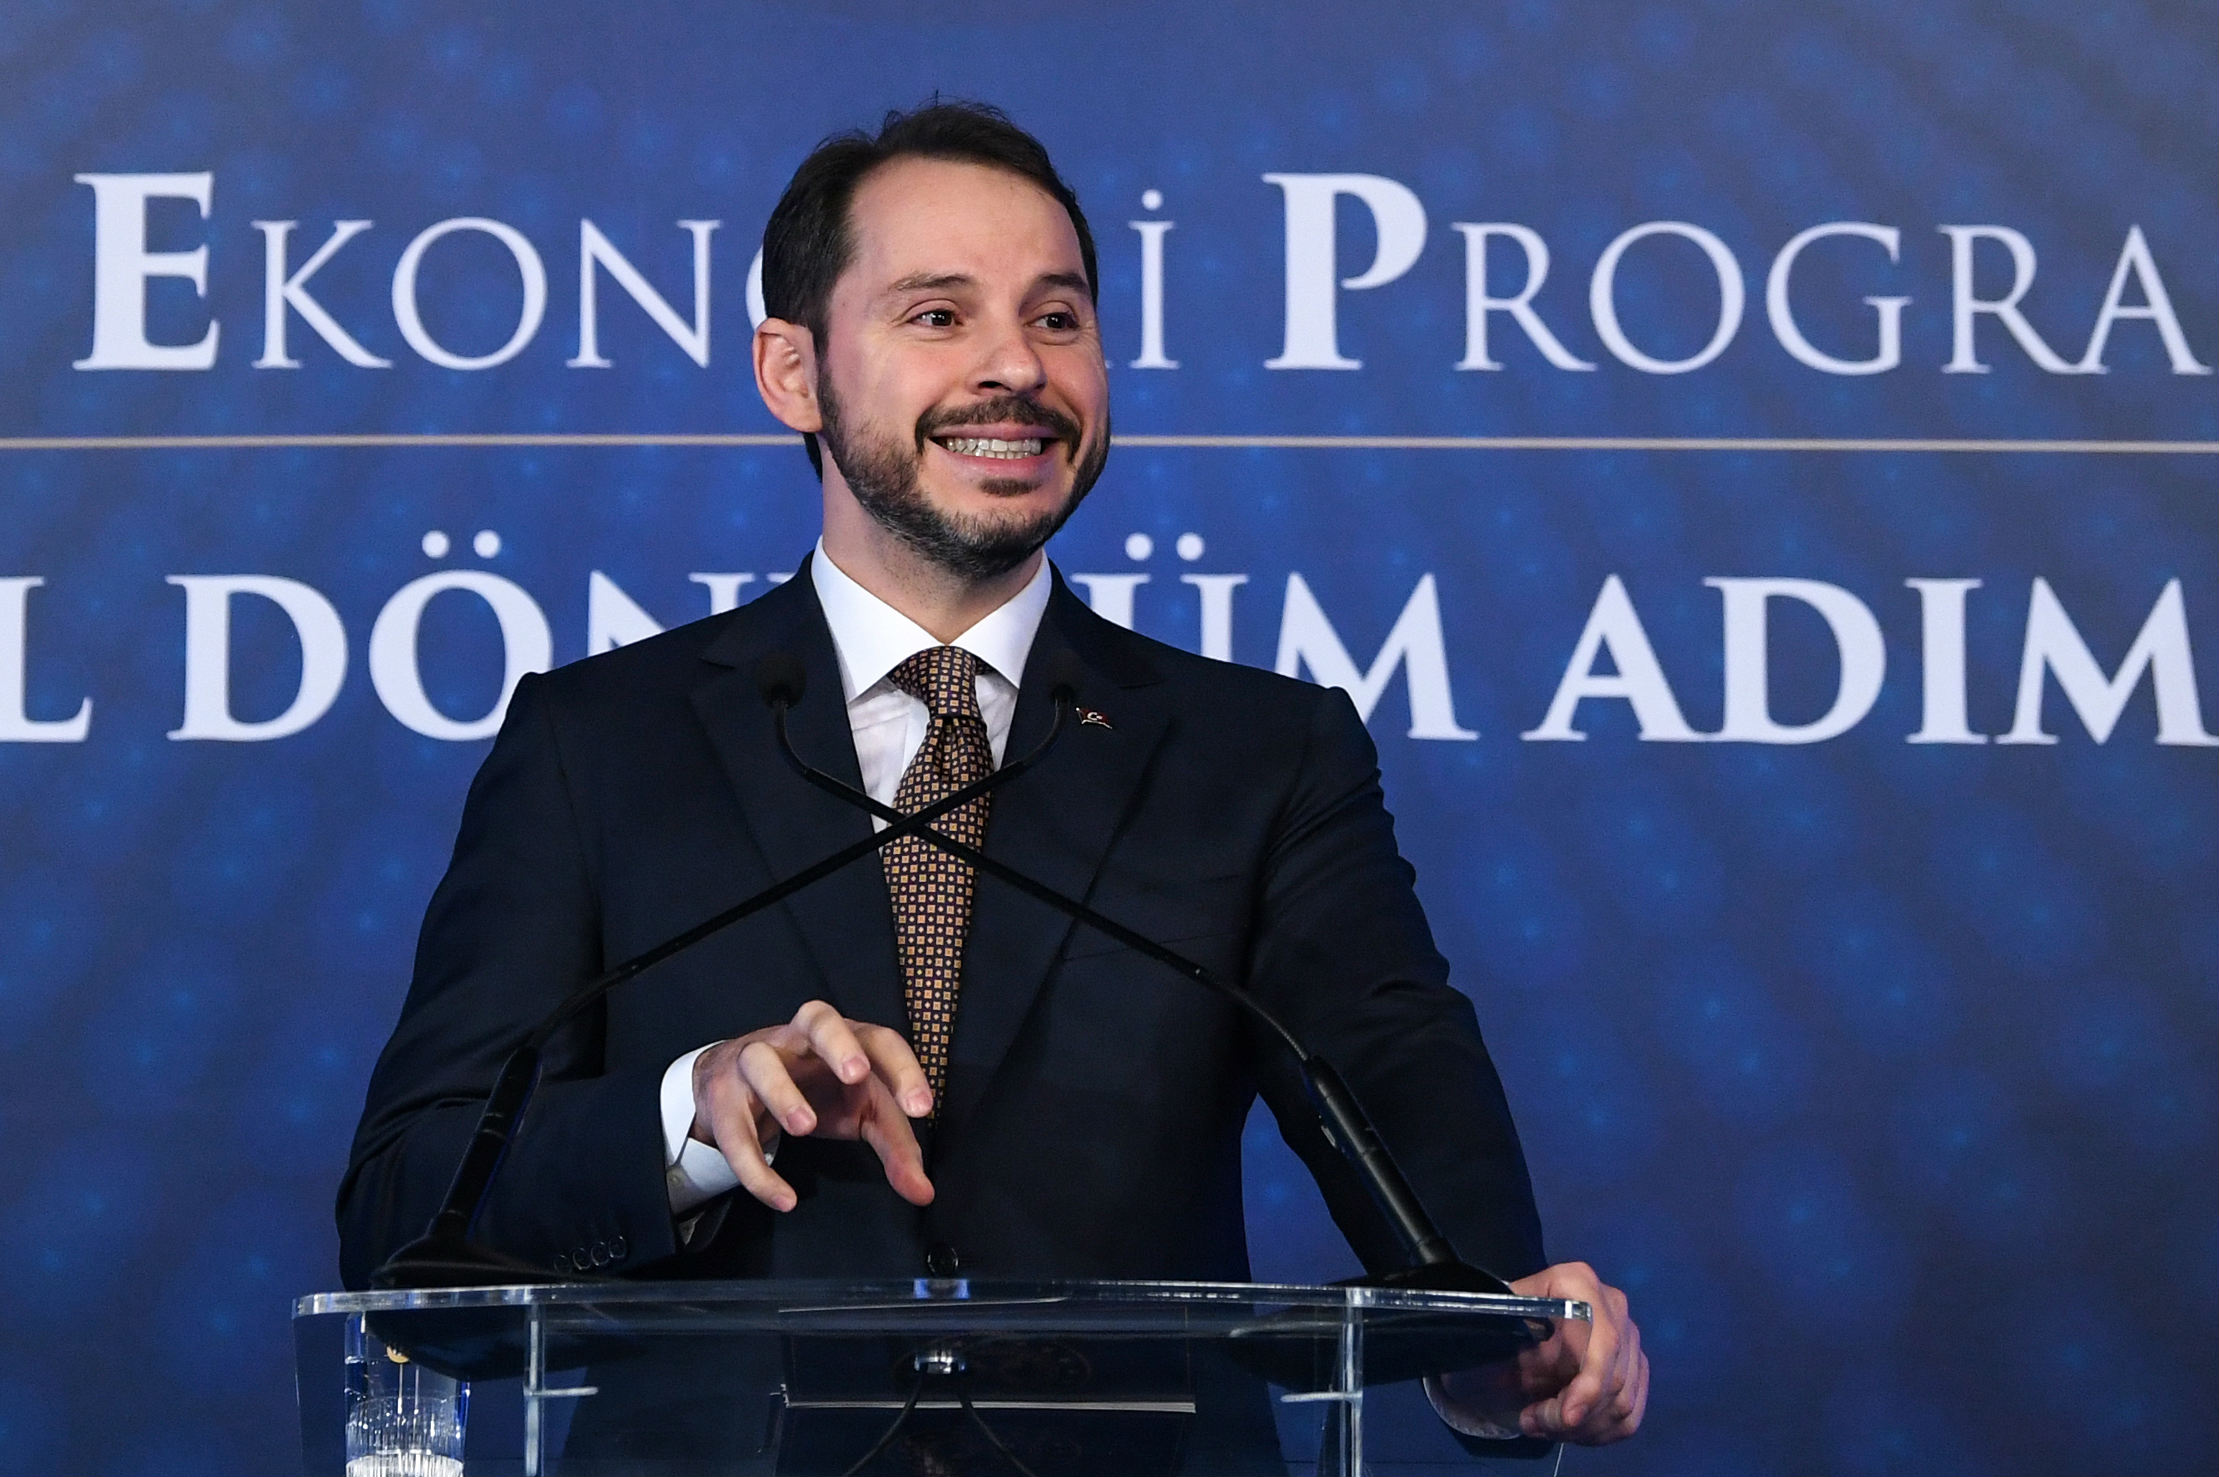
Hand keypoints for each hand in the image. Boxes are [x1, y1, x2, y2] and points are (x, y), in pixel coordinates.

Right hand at [690, 1000, 934, 1212]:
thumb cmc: (816, 1090)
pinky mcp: (723, 1095)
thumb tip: (923, 1193)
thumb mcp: (862, 1113)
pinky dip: (755, 1166)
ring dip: (782, 1092)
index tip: (920, 1108)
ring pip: (761, 1061)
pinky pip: (734, 1127)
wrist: (736, 1086)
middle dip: (838, 1043)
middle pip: (818, 1017)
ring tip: (804, 1128)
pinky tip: (782, 1197)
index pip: (879, 1038)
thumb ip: (896, 1148)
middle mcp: (800, 1038)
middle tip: (858, 1074)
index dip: (902, 1067)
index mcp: (846, 1037)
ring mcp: (756, 1060)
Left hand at [1502, 1260, 1647, 1443]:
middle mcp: (1614, 1306)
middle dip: (1573, 1417)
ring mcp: (1630, 1337)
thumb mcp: (1502, 1319)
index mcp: (1580, 1283)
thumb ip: (1515, 1342)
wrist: (1521, 1317)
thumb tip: (1519, 1376)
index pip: (1604, 1343)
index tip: (1566, 1417)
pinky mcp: (1635, 1366)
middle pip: (1614, 1380)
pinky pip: (1631, 1415)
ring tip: (1541, 1426)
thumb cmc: (1507, 1316)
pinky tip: (1569, 1431)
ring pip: (1623, 1403)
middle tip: (1532, 1423)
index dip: (1590, 1386)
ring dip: (1582, 1429)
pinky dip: (1600, 1433)